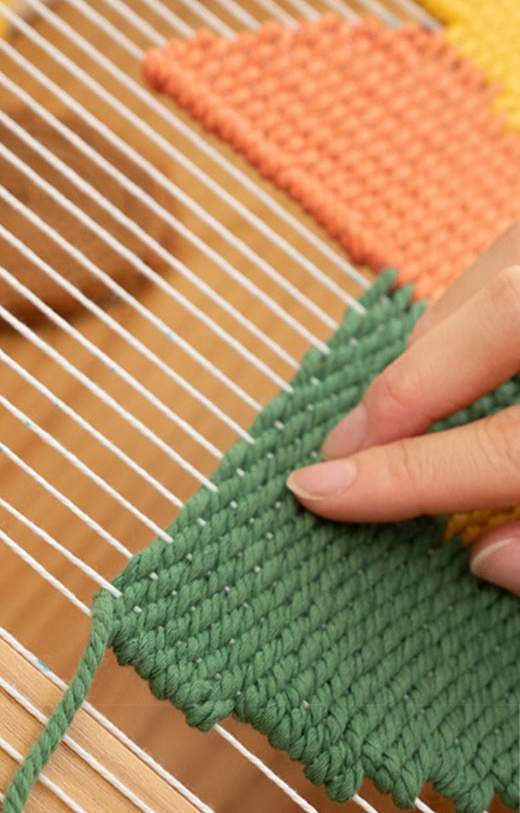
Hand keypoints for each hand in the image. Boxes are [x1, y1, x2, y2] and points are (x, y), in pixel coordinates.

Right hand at [287, 224, 519, 593]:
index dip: (397, 476)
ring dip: (425, 346)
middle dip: (394, 394)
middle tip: (337, 449)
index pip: (495, 450)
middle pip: (478, 335)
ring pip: (481, 285)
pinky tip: (456, 345)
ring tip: (395, 403)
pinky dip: (461, 305)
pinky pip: (498, 251)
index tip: (314, 490)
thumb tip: (482, 561)